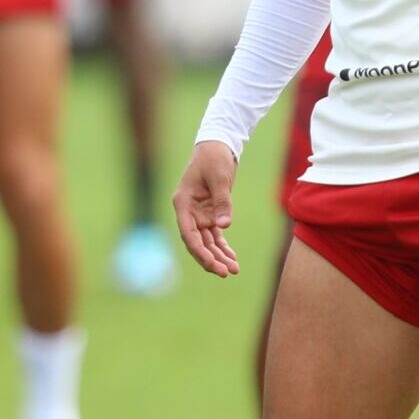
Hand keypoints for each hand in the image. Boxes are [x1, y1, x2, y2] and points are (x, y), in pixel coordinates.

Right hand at [174, 140, 240, 276]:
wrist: (217, 146)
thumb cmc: (213, 158)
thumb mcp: (219, 178)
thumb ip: (222, 201)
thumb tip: (225, 226)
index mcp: (183, 203)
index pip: (188, 234)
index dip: (199, 251)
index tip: (213, 264)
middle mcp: (189, 212)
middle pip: (197, 242)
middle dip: (211, 259)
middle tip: (227, 272)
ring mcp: (199, 214)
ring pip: (207, 242)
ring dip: (219, 256)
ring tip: (234, 269)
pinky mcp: (210, 213)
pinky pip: (215, 235)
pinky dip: (223, 246)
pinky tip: (232, 258)